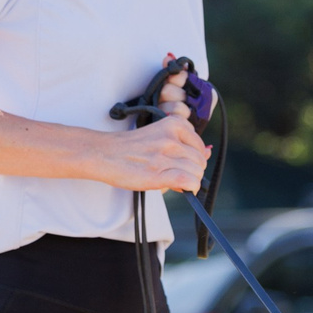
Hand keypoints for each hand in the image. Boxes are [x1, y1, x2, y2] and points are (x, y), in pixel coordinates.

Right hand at [92, 69, 207, 193]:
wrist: (103, 154)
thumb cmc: (130, 148)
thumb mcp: (160, 136)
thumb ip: (185, 143)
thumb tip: (209, 151)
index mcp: (174, 124)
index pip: (200, 147)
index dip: (192, 159)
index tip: (179, 163)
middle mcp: (172, 138)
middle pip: (200, 161)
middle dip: (192, 171)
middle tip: (174, 174)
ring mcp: (166, 154)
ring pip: (196, 172)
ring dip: (189, 181)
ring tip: (171, 179)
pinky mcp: (160, 172)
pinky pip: (189, 182)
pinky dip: (189, 187)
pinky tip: (179, 187)